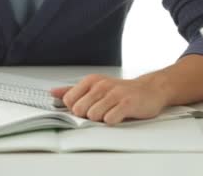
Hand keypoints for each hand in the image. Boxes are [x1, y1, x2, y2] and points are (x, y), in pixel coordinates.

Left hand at [50, 74, 168, 124]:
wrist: (150, 89)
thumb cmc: (121, 91)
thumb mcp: (95, 87)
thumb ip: (73, 90)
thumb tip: (52, 92)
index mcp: (91, 81)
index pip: (69, 100)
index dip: (76, 109)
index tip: (88, 108)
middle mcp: (101, 85)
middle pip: (79, 110)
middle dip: (88, 116)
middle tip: (102, 111)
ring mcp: (114, 93)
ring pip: (93, 116)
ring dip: (101, 119)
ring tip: (111, 112)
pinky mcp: (127, 103)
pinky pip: (110, 119)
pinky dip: (112, 121)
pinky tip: (119, 116)